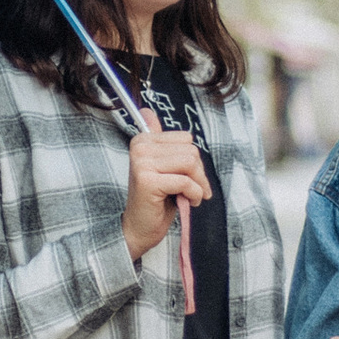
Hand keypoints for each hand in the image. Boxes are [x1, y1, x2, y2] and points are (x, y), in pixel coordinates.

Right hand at [123, 128, 210, 258]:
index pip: (186, 139)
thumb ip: (158, 141)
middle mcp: (140, 147)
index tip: (190, 176)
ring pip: (190, 163)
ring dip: (198, 184)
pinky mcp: (148, 181)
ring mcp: (142, 163)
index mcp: (142, 140)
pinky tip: (188, 202)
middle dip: (199, 173)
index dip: (193, 160)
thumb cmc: (155, 199)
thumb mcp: (160, 166)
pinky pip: (185, 182)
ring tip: (192, 196)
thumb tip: (147, 111)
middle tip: (194, 190)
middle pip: (190, 150)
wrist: (139, 228)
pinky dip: (194, 194)